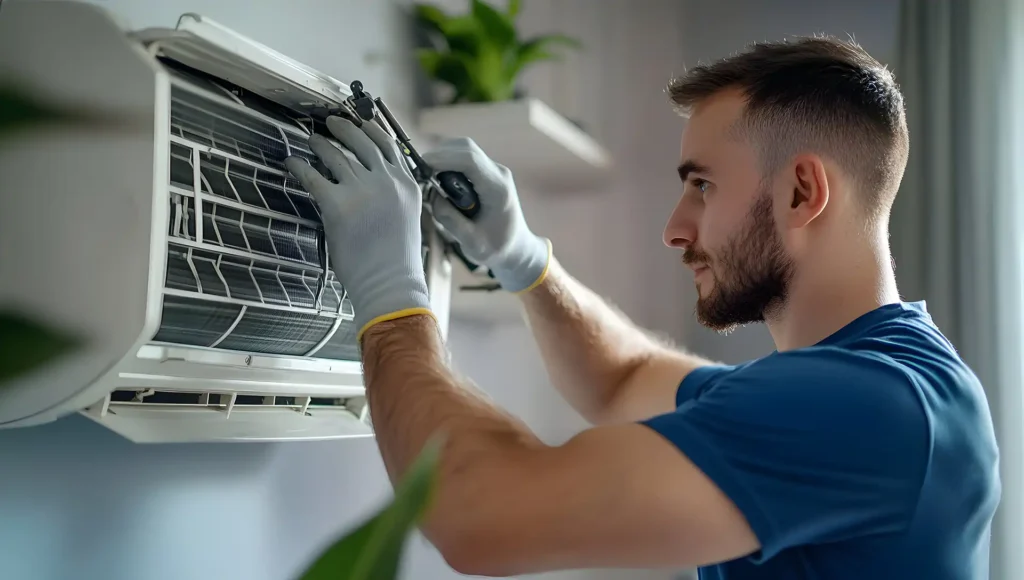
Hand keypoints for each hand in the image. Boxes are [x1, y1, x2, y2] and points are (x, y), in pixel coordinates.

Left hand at [285, 116, 432, 339]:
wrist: (390, 284)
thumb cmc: (396, 261)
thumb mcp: (405, 218)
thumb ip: (393, 195)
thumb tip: (371, 180)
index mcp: (407, 185)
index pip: (388, 145)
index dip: (371, 129)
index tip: (360, 121)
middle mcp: (387, 182)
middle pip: (362, 142)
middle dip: (343, 128)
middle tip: (330, 123)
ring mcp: (363, 191)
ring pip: (336, 155)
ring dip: (320, 145)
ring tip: (311, 140)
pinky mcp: (338, 205)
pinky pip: (313, 176)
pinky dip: (299, 166)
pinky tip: (292, 163)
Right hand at [423, 138, 551, 292]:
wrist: (516, 247)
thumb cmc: (496, 249)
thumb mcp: (472, 243)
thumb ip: (450, 220)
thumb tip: (431, 196)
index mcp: (498, 189)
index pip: (470, 160)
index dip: (442, 159)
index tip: (421, 169)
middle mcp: (498, 173)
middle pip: (465, 147)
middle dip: (439, 156)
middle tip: (420, 175)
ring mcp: (493, 169)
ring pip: (463, 148)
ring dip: (442, 157)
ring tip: (428, 178)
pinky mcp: (486, 171)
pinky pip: (464, 156)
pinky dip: (447, 161)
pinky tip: (439, 179)